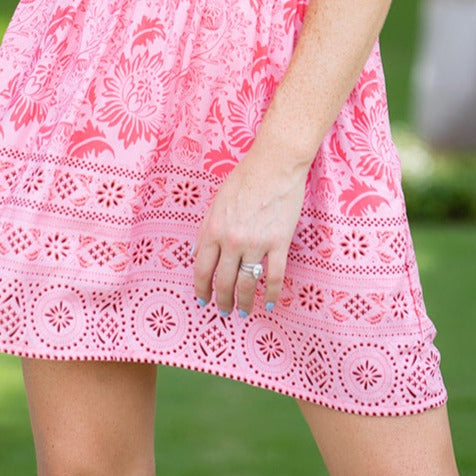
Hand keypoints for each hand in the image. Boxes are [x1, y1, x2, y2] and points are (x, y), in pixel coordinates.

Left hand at [192, 145, 307, 316]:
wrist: (276, 164)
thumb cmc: (245, 178)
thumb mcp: (217, 201)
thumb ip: (206, 228)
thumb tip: (196, 253)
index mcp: (213, 229)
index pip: (202, 269)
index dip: (202, 288)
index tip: (203, 299)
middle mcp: (232, 240)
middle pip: (224, 282)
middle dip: (222, 300)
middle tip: (223, 311)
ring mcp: (256, 244)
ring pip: (248, 285)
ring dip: (244, 303)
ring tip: (243, 311)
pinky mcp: (279, 243)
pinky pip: (274, 277)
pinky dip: (271, 295)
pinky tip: (269, 304)